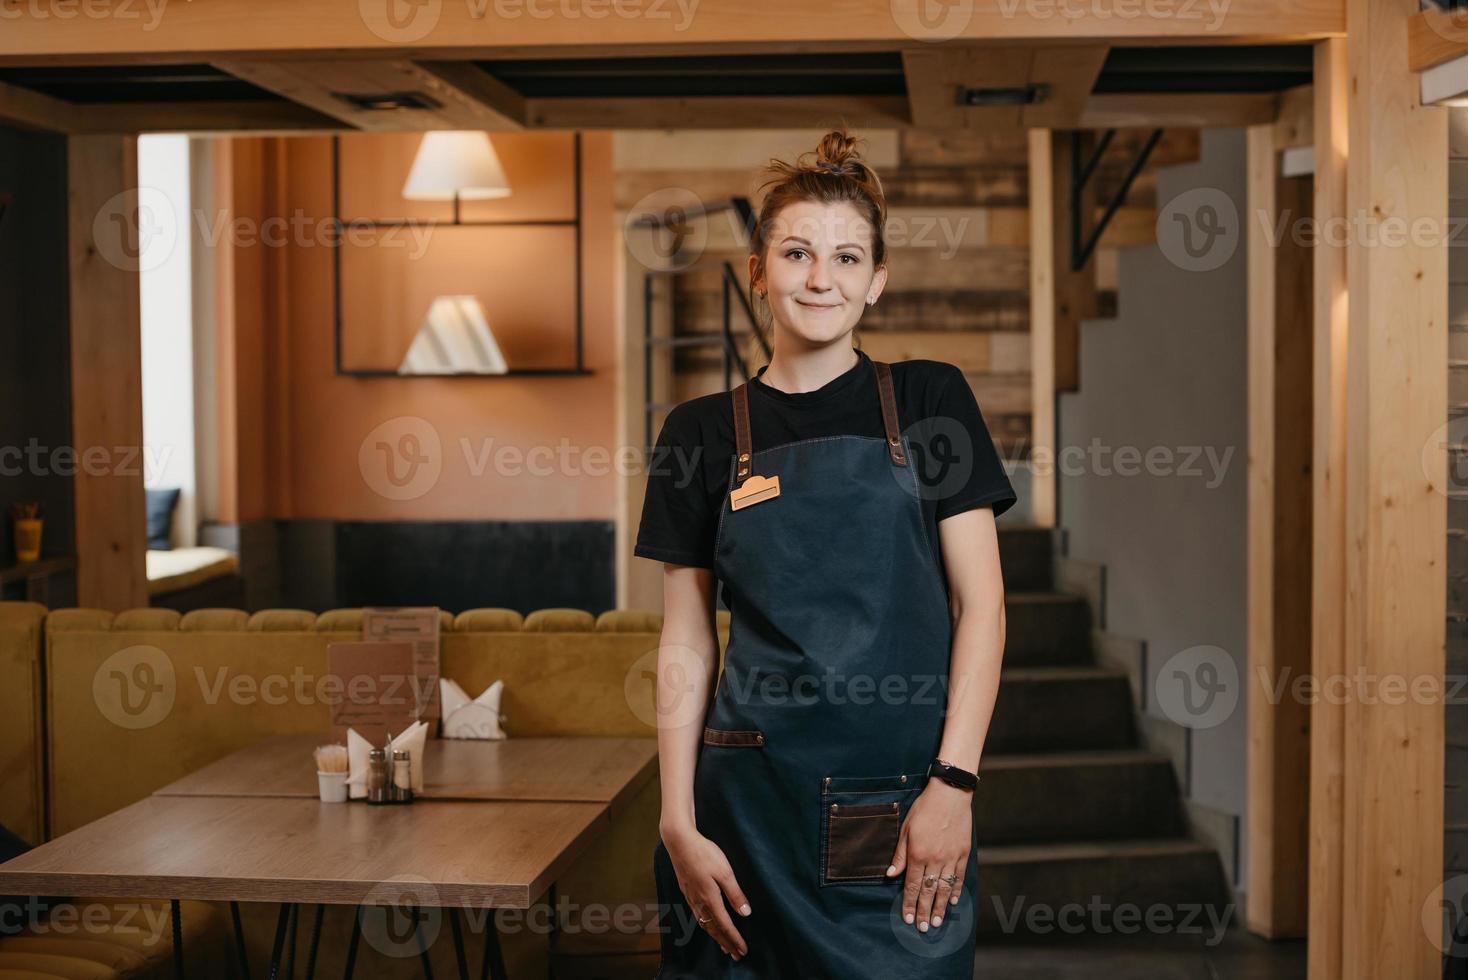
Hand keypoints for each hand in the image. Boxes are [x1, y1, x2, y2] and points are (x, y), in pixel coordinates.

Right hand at [661, 823, 752, 959]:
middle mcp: (699, 902)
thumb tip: (745, 914)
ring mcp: (691, 897)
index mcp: (710, 898)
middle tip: (736, 955)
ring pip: (704, 924)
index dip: (734, 939)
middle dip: (726, 943)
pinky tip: (707, 924)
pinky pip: (697, 916)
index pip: (725, 925)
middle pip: (713, 929)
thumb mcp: (725, 872)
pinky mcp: (686, 891)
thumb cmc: (704, 854)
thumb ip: (735, 894)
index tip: (743, 950)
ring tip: (724, 946)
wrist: (679, 841)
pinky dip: (706, 926)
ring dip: (716, 937)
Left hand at [885, 780, 971, 931]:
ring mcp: (950, 857)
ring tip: (937, 922)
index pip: (911, 885)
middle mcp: (935, 859)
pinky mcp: (963, 853)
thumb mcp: (906, 828)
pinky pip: (959, 877)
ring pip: (944, 888)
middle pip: (928, 891)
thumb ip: (900, 854)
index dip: (908, 903)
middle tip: (923, 928)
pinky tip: (953, 902)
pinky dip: (956, 890)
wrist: (950, 794)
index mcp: (918, 853)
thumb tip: (891, 874)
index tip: (907, 918)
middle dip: (923, 911)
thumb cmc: (925, 809)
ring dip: (940, 907)